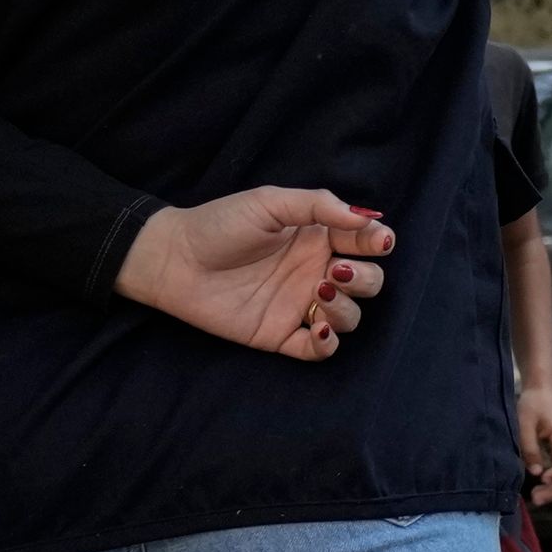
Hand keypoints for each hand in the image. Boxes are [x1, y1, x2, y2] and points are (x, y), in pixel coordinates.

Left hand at [116, 188, 388, 359]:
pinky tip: (318, 328)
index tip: (376, 241)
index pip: (365, 244)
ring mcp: (299, 305)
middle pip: (367, 283)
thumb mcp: (270, 202)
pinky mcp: (280, 335)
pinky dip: (328, 344)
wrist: (173, 259)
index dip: (378, 242)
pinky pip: (319, 350)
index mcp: (318, 239)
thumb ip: (318, 205)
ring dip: (346, 308)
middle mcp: (315, 272)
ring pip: (350, 318)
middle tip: (336, 270)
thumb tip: (365, 218)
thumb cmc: (219, 224)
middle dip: (364, 278)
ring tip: (319, 291)